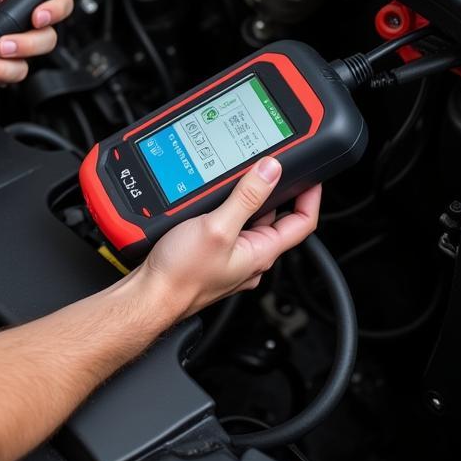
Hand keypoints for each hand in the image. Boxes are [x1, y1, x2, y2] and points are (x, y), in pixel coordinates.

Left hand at [0, 0, 73, 91]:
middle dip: (28, 39)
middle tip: (4, 36)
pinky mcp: (2, 67)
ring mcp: (10, 45)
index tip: (38, 14)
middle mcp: (15, 21)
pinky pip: (19, 74)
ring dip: (12, 54)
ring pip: (37, 55)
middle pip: (50, 32)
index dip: (55, 9)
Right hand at [138, 157, 320, 322]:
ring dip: (245, 197)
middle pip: (274, 218)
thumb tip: (271, 171)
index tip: (311, 175)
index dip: (310, 196)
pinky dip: (225, 207)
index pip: (302, 222)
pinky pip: (227, 226)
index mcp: (261, 252)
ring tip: (237, 175)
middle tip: (267, 164)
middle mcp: (250, 257)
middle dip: (272, 190)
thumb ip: (246, 198)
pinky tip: (209, 198)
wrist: (150, 295)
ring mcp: (231, 257)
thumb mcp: (218, 228)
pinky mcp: (211, 255)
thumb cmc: (181, 274)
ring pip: (248, 220)